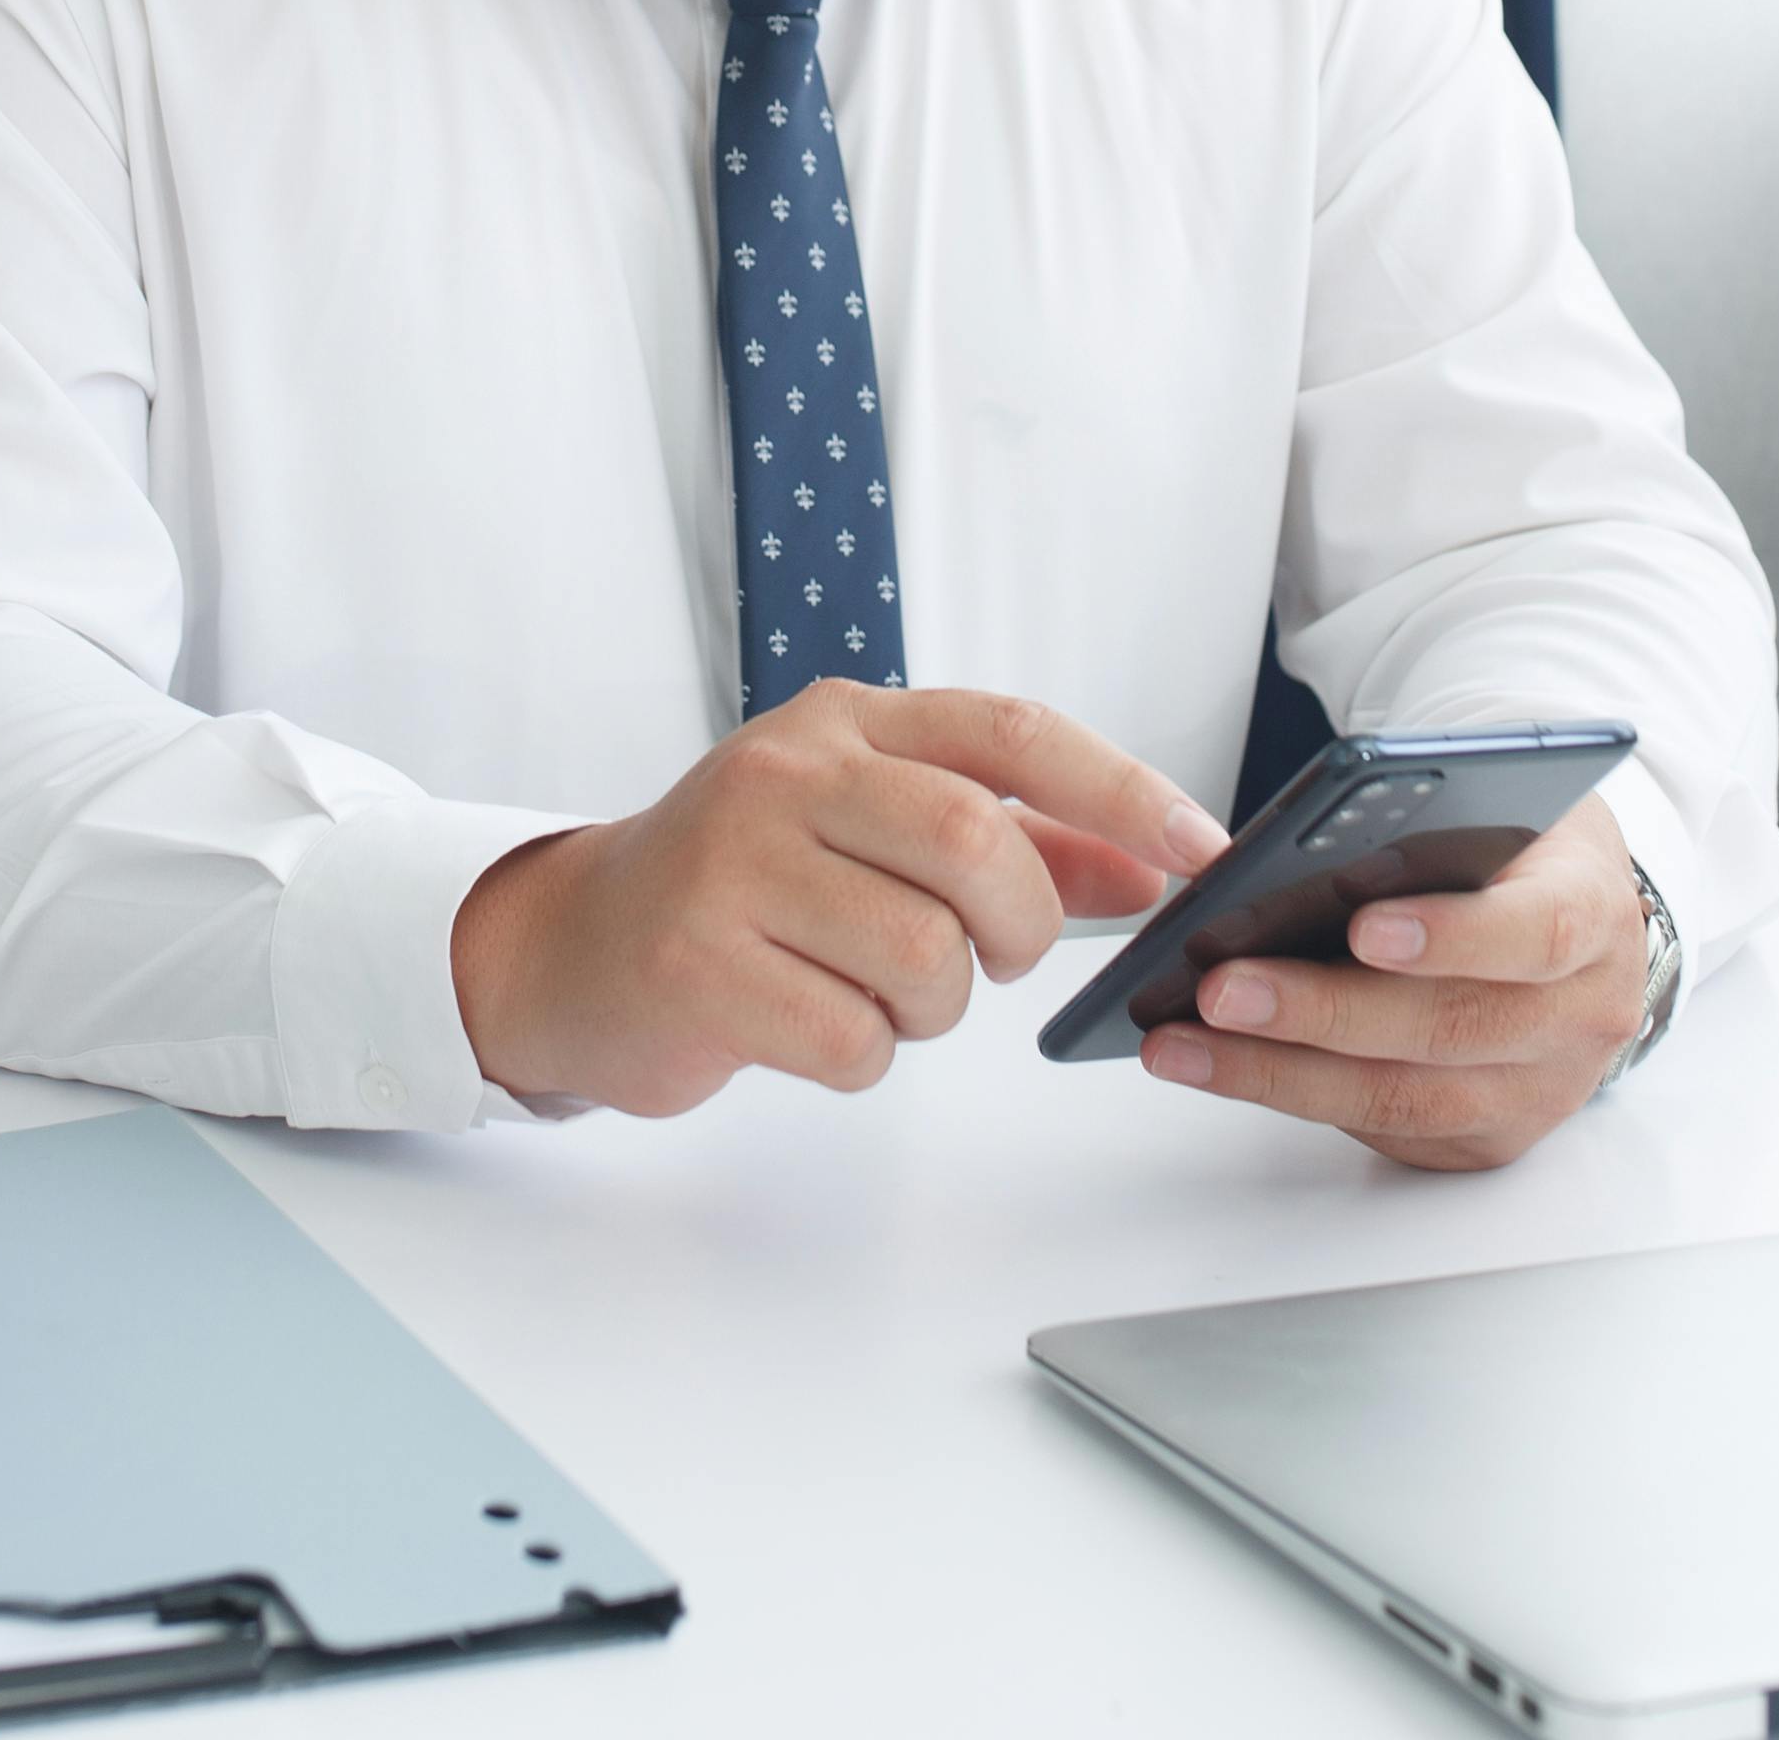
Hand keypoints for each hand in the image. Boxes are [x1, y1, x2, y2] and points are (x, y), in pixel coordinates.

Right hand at [452, 682, 1225, 1114]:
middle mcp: (787, 771)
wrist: (576, 947)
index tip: (1202, 851)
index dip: (1121, 791)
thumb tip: (1150, 865)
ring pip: (924, 958)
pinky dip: (862, 1056)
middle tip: (999, 958)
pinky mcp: (697, 963)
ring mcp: (732, 864)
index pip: (1012, 733)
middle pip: (977, 847)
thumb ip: (1019, 842)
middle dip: (1021, 929)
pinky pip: (852, 1040)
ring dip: (931, 1008)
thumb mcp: (875, 832)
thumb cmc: (747, 886)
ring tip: (874, 991)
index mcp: (846, 722)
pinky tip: (810, 1025)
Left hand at [1139, 798, 1649, 1169]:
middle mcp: (1581, 1017)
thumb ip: (1427, 828)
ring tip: (1183, 1043)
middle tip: (1218, 988)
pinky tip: (1216, 1064)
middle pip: (1451, 1030)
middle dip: (1323, 1014)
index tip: (1362, 927)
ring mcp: (1538, 1092)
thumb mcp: (1497, 806)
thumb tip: (1290, 856)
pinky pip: (1383, 1129)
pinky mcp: (1487, 1140)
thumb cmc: (1515, 853)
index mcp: (1595, 912)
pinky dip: (1290, 1096)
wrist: (1574, 921)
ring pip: (1406, 1099)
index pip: (1538, 933)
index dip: (1453, 937)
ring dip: (1280, 1073)